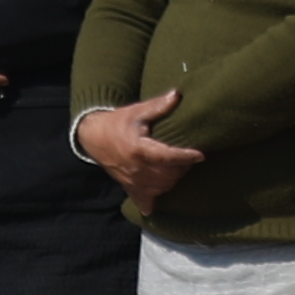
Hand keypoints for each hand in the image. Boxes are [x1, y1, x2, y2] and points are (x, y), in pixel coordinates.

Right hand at [78, 86, 205, 206]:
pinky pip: (146, 199)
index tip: (200, 155)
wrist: (94, 137)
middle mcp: (135, 168)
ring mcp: (132, 181)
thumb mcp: (137, 111)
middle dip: (183, 167)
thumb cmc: (118, 123)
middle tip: (189, 158)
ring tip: (178, 168)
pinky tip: (160, 198)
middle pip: (168, 175)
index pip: (167, 157)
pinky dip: (156, 198)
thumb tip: (177, 94)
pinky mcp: (129, 187)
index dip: (186, 157)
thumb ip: (158, 106)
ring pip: (162, 187)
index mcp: (138, 149)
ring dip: (174, 179)